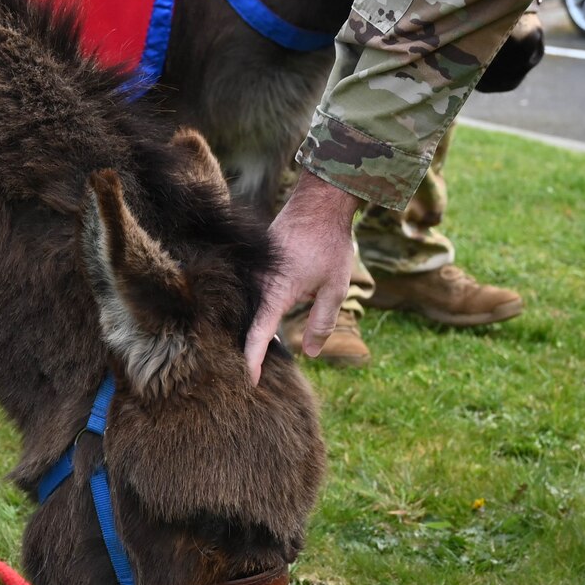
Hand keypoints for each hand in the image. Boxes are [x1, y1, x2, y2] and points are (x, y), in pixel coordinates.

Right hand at [245, 170, 360, 382]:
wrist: (319, 201)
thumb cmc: (329, 243)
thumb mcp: (335, 288)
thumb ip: (323, 322)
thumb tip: (312, 353)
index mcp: (275, 292)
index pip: (258, 336)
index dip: (253, 361)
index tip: (250, 382)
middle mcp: (258, 283)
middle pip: (249, 324)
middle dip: (252, 350)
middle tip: (255, 376)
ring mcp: (255, 271)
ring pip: (250, 308)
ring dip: (255, 329)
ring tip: (259, 354)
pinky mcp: (258, 263)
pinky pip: (253, 293)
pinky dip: (258, 309)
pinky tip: (266, 321)